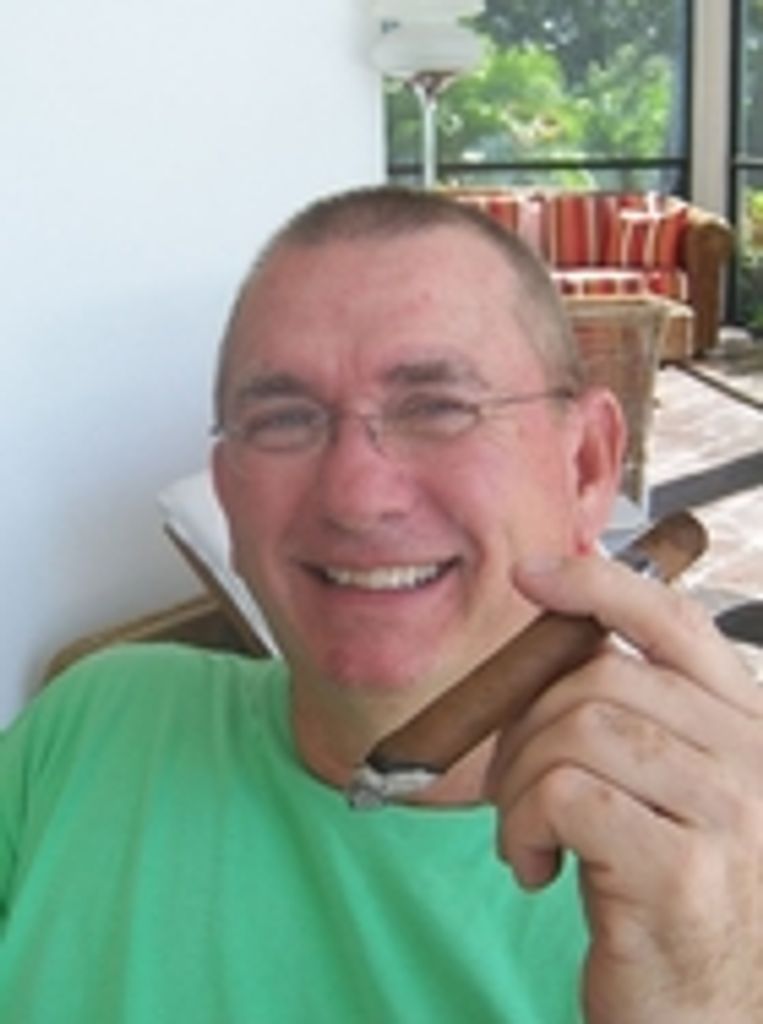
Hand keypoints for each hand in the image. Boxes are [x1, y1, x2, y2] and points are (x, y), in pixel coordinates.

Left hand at [486, 552, 762, 1023]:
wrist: (705, 1016)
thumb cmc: (666, 899)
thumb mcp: (662, 792)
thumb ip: (634, 718)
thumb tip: (562, 634)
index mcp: (749, 726)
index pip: (675, 621)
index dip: (600, 584)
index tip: (534, 572)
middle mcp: (755, 760)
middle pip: (601, 676)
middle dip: (526, 721)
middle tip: (512, 784)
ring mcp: (731, 814)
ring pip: (576, 728)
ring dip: (520, 780)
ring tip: (526, 834)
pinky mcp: (685, 870)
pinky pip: (563, 793)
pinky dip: (523, 824)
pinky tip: (534, 868)